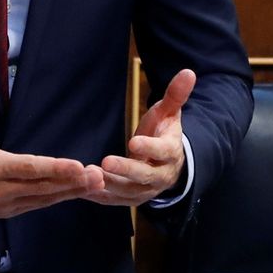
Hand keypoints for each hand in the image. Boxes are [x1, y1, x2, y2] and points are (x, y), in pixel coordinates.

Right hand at [0, 72, 103, 217]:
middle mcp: (1, 190)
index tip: (78, 166)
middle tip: (98, 176)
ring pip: (43, 199)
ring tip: (94, 185)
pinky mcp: (4, 212)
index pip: (30, 168)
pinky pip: (35, 205)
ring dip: (69, 192)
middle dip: (72, 183)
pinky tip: (72, 192)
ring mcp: (3, 205)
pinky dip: (54, 199)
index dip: (56, 168)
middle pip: (43, 187)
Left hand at [88, 68, 193, 206]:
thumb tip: (188, 72)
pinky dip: (100, 196)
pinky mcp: (131, 199)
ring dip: (109, 184)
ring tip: (90, 174)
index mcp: (171, 152)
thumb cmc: (163, 133)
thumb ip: (175, 95)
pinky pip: (115, 200)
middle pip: (144, 175)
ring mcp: (146, 190)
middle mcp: (161, 175)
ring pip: (128, 191)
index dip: (149, 147)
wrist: (166, 165)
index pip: (162, 151)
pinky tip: (83, 189)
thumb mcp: (168, 113)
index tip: (133, 141)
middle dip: (126, 169)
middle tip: (106, 161)